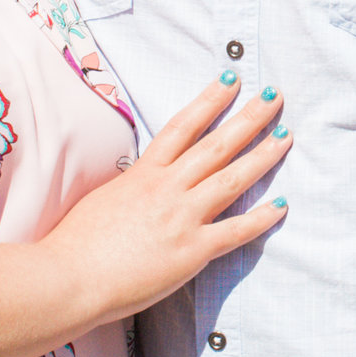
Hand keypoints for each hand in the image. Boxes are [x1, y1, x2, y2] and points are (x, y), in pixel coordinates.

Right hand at [44, 73, 291, 320]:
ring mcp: (181, 217)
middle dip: (249, 117)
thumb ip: (128, 189)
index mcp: (143, 174)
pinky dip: (261, 218)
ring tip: (286, 136)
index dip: (209, 100)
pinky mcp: (192, 250)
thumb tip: (140, 186)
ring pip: (231, 179)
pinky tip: (282, 205)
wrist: (68, 277)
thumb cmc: (75, 244)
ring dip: (262, 156)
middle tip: (274, 95)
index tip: (231, 79)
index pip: (182, 126)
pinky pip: (235, 231)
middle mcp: (167, 189)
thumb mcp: (102, 200)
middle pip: (216, 144)